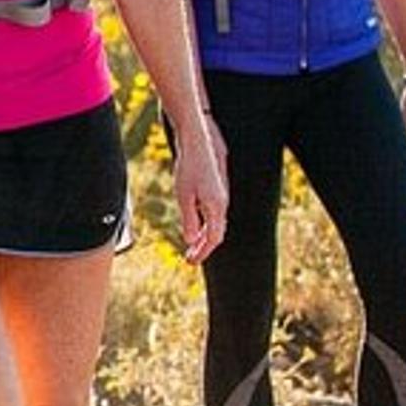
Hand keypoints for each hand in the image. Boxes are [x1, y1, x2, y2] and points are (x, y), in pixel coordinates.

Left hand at [173, 113, 228, 263]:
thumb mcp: (183, 195)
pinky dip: (205, 225)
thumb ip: (188, 219)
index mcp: (216, 207)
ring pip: (215, 224)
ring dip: (203, 237)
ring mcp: (221, 196)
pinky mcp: (216, 190)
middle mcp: (222, 204)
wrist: (198, 143)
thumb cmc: (189, 168)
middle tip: (190, 259)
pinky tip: (195, 227)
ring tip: (192, 247)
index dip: (203, 252)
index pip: (213, 238)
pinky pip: (213, 214)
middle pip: (216, 233)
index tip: (192, 262)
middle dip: (203, 248)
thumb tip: (190, 239)